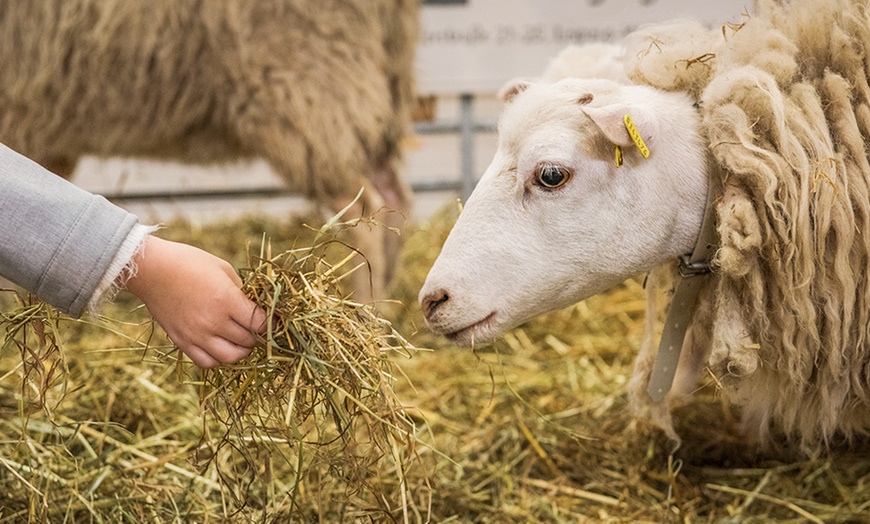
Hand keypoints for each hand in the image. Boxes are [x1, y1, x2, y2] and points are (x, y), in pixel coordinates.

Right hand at [124, 236, 266, 367]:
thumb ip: (241, 291)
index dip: (270, 322)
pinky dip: (218, 358)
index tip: (272, 318)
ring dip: (241, 351)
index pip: (261, 323)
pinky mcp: (182, 342)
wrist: (151, 269)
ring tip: (241, 339)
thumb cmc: (189, 262)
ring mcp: (196, 335)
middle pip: (248, 341)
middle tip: (257, 327)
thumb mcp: (223, 269)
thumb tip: (255, 306)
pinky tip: (220, 346)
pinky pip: (206, 362)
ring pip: (230, 357)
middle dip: (258, 335)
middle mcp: (213, 322)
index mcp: (226, 300)